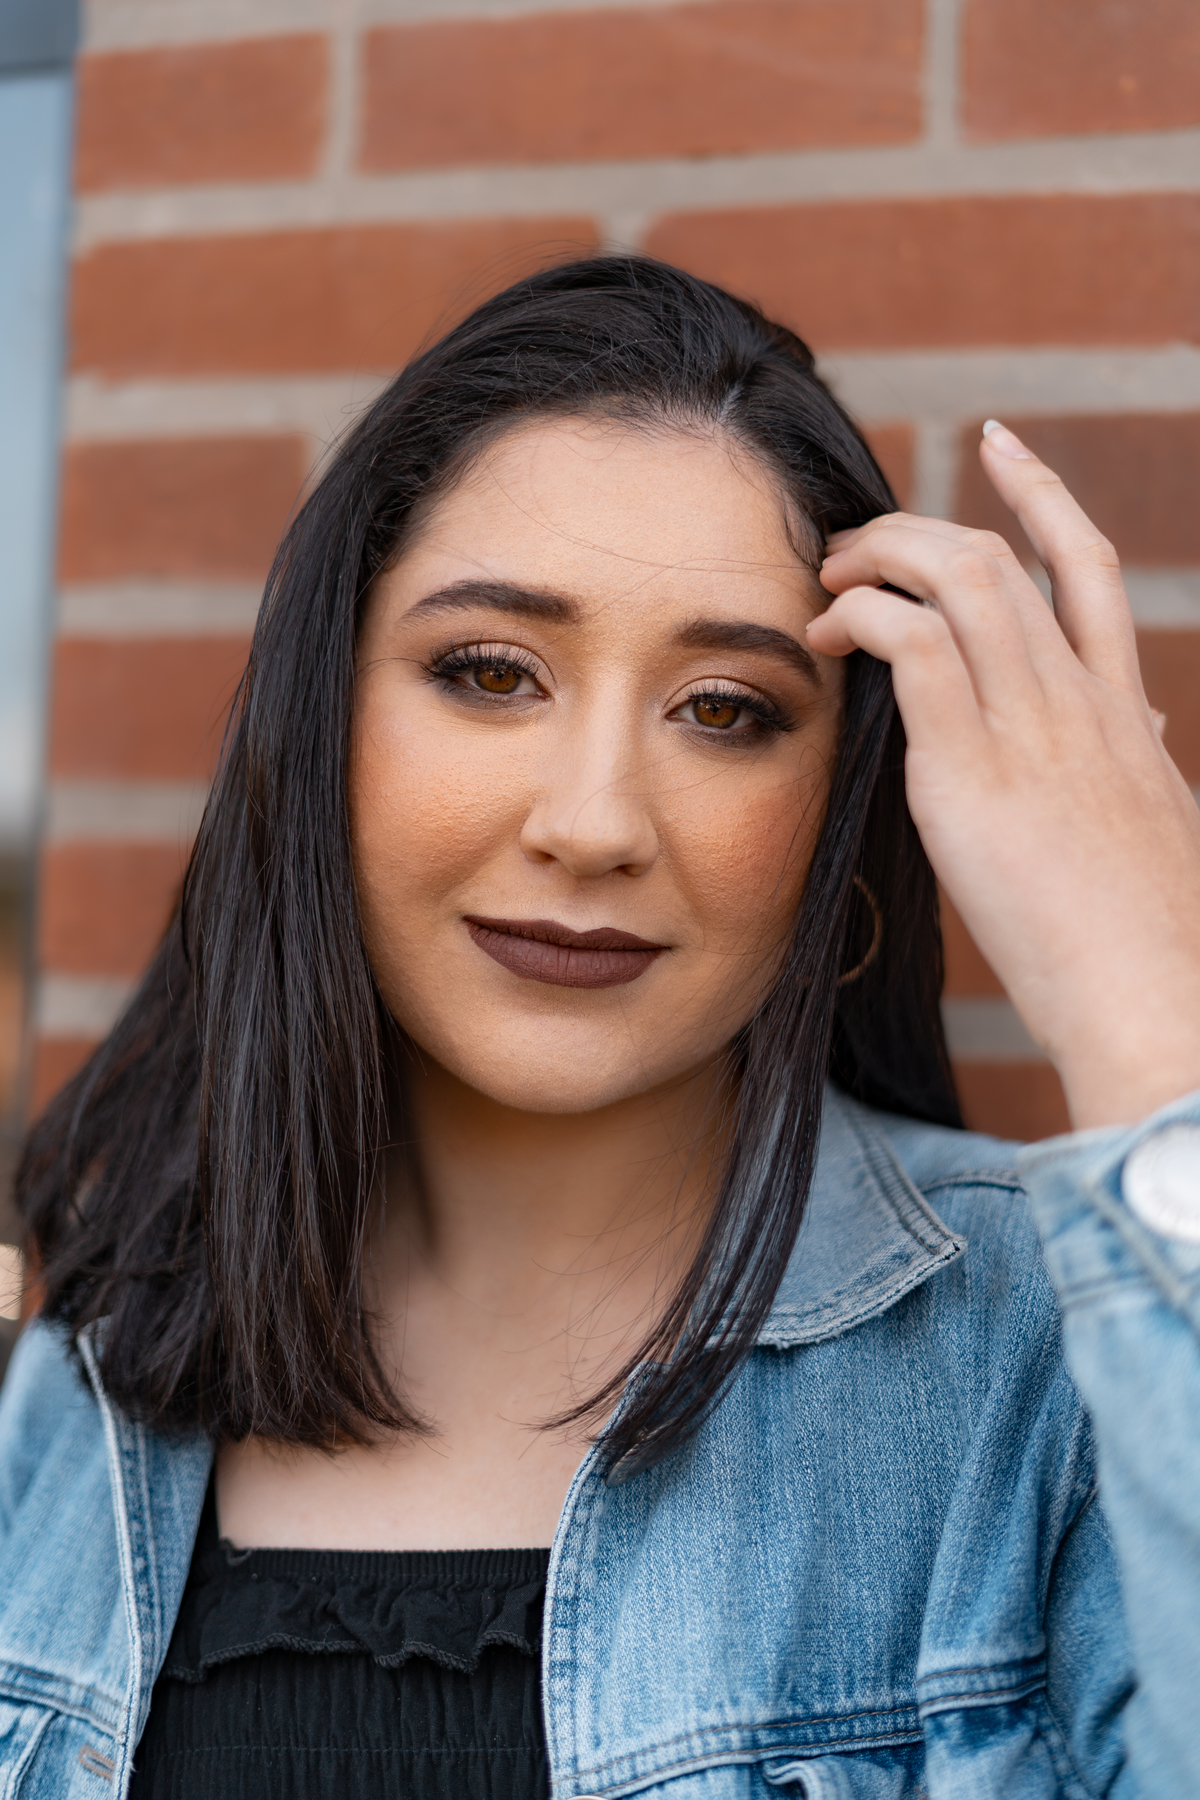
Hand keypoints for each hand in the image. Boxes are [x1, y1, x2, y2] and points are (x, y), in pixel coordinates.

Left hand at [808, 422, 1199, 1128]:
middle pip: (1001, 557)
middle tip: (852, 544)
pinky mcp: (977, 771)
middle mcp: (1081, 699)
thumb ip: (1134, 757)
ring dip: (879, 559)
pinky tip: (831, 636)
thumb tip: (1139, 721)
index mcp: (1119, 711)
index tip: (997, 444)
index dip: (1040, 494)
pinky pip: (917, 645)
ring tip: (827, 583)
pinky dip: (867, 617)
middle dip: (914, 528)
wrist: (1158, 1000)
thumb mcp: (1153, 821)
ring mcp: (1034, 727)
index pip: (1087, 566)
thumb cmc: (1145, 935)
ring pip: (958, 578)